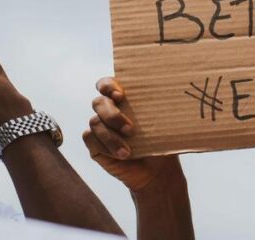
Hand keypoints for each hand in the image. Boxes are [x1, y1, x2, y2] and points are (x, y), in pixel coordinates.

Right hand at [83, 77, 182, 192]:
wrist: (156, 170)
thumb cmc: (159, 142)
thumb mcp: (160, 124)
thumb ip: (155, 110)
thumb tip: (163, 98)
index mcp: (123, 100)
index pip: (107, 84)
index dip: (109, 86)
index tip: (120, 96)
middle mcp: (108, 111)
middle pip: (99, 102)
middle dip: (113, 115)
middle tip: (130, 129)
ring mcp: (99, 127)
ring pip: (95, 122)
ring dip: (111, 137)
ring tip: (128, 151)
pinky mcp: (94, 145)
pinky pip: (90, 139)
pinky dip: (106, 147)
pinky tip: (121, 155)